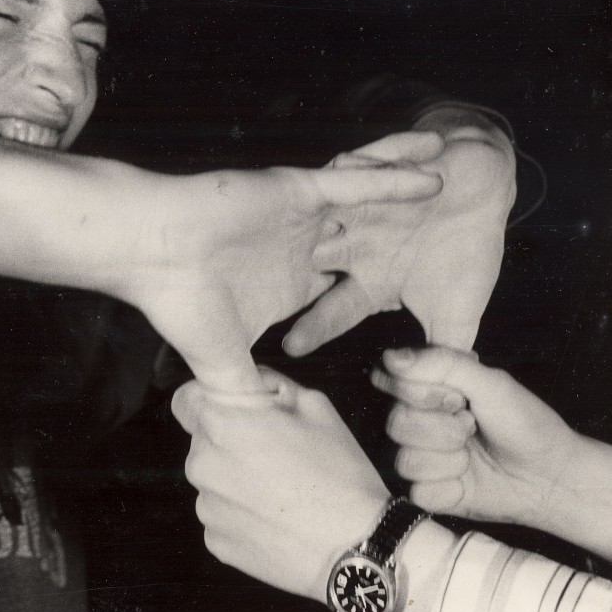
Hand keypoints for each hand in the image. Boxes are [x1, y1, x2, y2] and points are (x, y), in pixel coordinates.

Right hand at [132, 165, 441, 393]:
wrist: (148, 249)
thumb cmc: (179, 303)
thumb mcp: (222, 364)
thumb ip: (247, 395)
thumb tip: (262, 438)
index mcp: (290, 286)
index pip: (342, 299)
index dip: (375, 305)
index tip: (411, 320)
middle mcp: (302, 250)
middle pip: (368, 245)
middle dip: (407, 241)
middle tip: (455, 241)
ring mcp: (303, 218)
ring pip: (371, 207)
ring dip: (413, 199)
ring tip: (463, 188)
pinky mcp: (299, 190)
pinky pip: (358, 182)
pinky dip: (395, 178)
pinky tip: (435, 173)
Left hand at [172, 368, 390, 603]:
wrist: (355, 547)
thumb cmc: (338, 475)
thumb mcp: (315, 406)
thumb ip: (271, 384)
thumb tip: (252, 381)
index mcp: (221, 424)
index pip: (185, 400)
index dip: (209, 400)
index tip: (233, 409)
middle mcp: (202, 465)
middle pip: (203, 442)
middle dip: (230, 441)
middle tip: (275, 452)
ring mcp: (206, 507)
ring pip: (213, 480)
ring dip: (236, 479)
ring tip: (281, 490)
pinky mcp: (215, 541)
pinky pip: (222, 515)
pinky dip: (242, 514)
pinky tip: (277, 517)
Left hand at [282, 116, 515, 355]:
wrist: (483, 190)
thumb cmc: (465, 253)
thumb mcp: (457, 313)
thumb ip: (443, 354)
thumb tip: (434, 397)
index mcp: (368, 280)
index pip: (333, 309)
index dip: (314, 327)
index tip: (290, 348)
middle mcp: (356, 245)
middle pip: (314, 260)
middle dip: (289, 270)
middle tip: (260, 283)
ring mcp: (364, 208)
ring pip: (328, 212)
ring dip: (313, 218)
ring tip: (287, 225)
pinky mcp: (381, 171)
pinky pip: (366, 165)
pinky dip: (360, 164)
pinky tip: (345, 165)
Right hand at [371, 346, 611, 561]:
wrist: (550, 475)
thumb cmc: (525, 422)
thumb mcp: (491, 383)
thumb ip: (442, 364)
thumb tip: (390, 357)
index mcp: (426, 387)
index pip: (388, 380)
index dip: (421, 391)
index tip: (458, 395)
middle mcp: (416, 420)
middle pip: (396, 422)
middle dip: (443, 428)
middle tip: (472, 424)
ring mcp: (419, 457)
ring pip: (405, 460)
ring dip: (450, 459)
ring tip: (473, 454)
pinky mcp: (427, 493)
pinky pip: (419, 491)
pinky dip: (451, 488)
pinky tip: (468, 481)